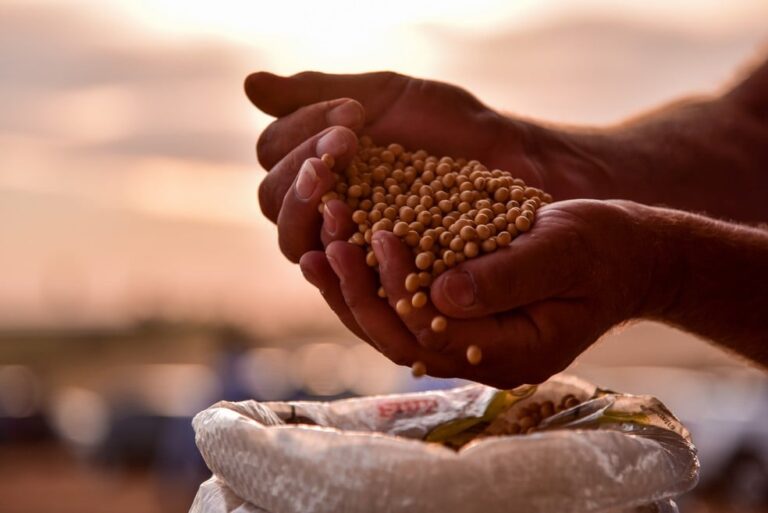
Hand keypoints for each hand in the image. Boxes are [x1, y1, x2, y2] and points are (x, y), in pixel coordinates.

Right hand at [245, 71, 604, 262]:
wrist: (507, 161)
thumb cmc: (447, 125)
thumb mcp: (385, 96)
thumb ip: (318, 93)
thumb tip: (248, 84)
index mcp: (315, 163)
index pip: (273, 153)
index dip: (300, 134)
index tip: (352, 115)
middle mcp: (319, 207)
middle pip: (273, 201)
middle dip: (302, 169)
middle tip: (347, 147)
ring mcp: (343, 244)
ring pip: (294, 241)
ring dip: (308, 210)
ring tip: (339, 187)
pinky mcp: (371, 276)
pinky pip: (338, 276)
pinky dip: (337, 258)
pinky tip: (351, 239)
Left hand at [300, 199, 662, 387]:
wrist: (623, 256)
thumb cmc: (602, 249)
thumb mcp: (564, 251)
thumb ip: (508, 276)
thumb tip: (440, 294)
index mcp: (515, 353)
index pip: (438, 332)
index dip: (401, 287)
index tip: (381, 232)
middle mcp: (483, 360)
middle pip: (401, 340)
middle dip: (358, 291)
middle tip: (328, 240)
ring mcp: (467, 344)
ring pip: (392, 331)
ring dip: (350, 291)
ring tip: (317, 247)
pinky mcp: (457, 320)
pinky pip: (401, 311)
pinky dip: (368, 284)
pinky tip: (340, 252)